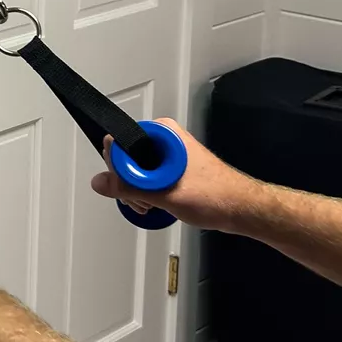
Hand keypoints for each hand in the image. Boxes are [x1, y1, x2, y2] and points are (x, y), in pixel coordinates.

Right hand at [89, 118, 265, 232]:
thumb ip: (128, 187)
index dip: (118, 166)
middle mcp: (164, 138)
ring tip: (150, 204)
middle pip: (125, 155)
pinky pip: (145, 175)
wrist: (242, 209)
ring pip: (134, 168)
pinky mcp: (171, 166)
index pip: (119, 140)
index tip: (126, 185)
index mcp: (163, 132)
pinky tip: (154, 203)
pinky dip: (145, 191)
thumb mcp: (164, 193)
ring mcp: (168, 153)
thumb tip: (100, 182)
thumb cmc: (215, 195)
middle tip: (141, 199)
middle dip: (126, 182)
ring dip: (136, 190)